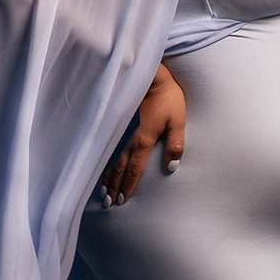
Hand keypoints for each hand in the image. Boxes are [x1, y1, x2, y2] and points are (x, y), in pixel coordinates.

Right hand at [100, 66, 185, 204]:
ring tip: (102, 191)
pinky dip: (105, 160)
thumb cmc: (168, 98)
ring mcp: (123, 131)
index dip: (129, 185)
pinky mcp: (121, 123)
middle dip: (114, 186)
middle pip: (120, 168)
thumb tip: (172, 167)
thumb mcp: (178, 121)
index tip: (123, 200)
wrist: (152, 76)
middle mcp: (130, 139)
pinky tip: (101, 167)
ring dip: (107, 176)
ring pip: (112, 159)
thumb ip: (175, 145)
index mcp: (145, 140)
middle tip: (109, 202)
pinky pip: (110, 147)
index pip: (135, 169)